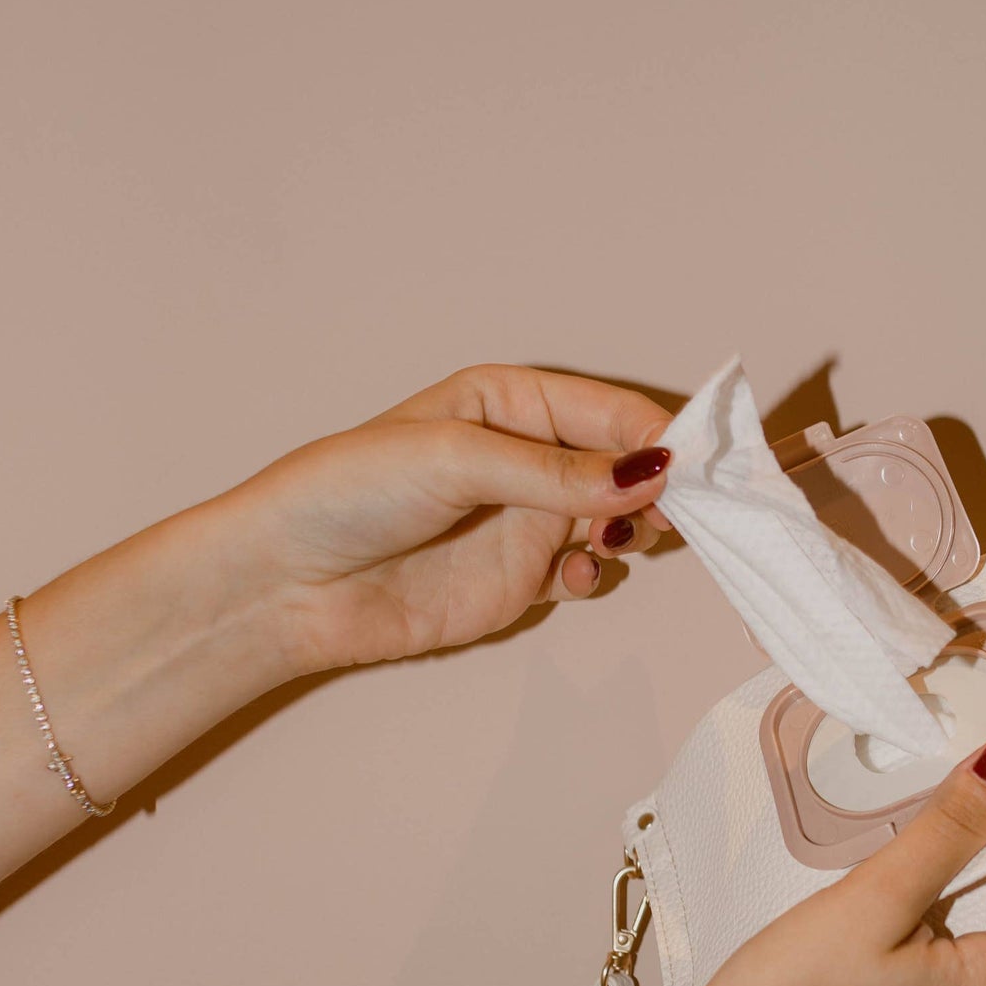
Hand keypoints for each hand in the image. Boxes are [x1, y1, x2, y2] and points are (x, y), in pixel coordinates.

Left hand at [208, 364, 677, 675]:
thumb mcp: (457, 460)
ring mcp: (527, 520)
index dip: (658, 436)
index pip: (608, 412)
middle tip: (683, 512)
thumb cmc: (348, 494)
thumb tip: (652, 473)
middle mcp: (527, 457)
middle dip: (661, 486)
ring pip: (617, 520)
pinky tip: (574, 577)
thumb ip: (558, 473)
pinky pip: (587, 571)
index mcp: (509, 401)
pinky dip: (596, 574)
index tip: (698, 464)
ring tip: (619, 540)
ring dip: (633, 530)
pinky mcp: (521, 579)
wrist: (286, 584)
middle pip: (626, 466)